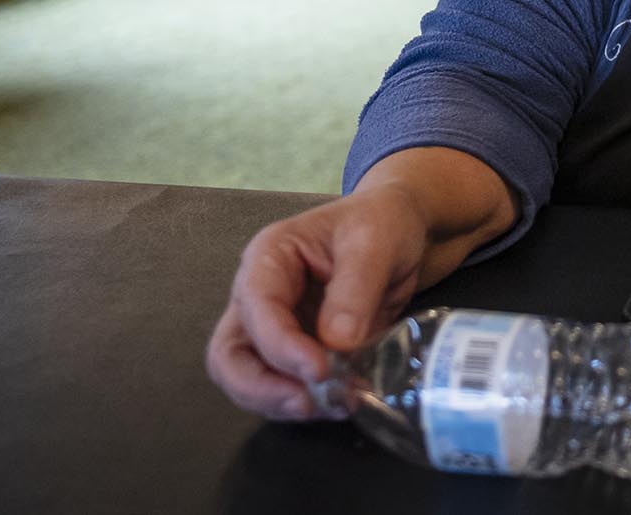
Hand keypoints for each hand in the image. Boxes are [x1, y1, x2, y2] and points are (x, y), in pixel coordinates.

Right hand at [205, 184, 430, 421]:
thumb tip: (337, 342)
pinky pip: (285, 386)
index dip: (280, 345)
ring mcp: (274, 327)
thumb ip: (356, 287)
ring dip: (283, 402)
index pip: (256, 307)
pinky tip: (342, 403)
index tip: (319, 369)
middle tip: (307, 405)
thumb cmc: (381, 223)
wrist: (401, 230)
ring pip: (249, 378)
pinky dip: (308, 402)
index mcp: (269, 257)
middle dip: (260, 387)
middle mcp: (259, 295)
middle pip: (229, 353)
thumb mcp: (376, 242)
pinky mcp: (297, 351)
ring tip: (334, 406)